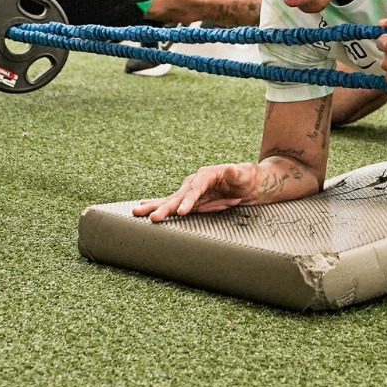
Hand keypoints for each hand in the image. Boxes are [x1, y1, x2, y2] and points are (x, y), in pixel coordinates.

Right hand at [132, 162, 261, 221]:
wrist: (249, 183)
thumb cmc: (248, 178)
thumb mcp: (246, 174)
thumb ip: (238, 173)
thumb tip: (232, 169)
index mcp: (207, 175)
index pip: (195, 188)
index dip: (188, 200)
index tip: (181, 212)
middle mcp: (195, 182)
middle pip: (178, 196)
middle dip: (165, 207)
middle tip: (152, 217)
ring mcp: (192, 192)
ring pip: (171, 201)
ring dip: (155, 207)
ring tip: (136, 212)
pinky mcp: (192, 201)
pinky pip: (173, 204)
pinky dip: (159, 206)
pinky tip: (144, 206)